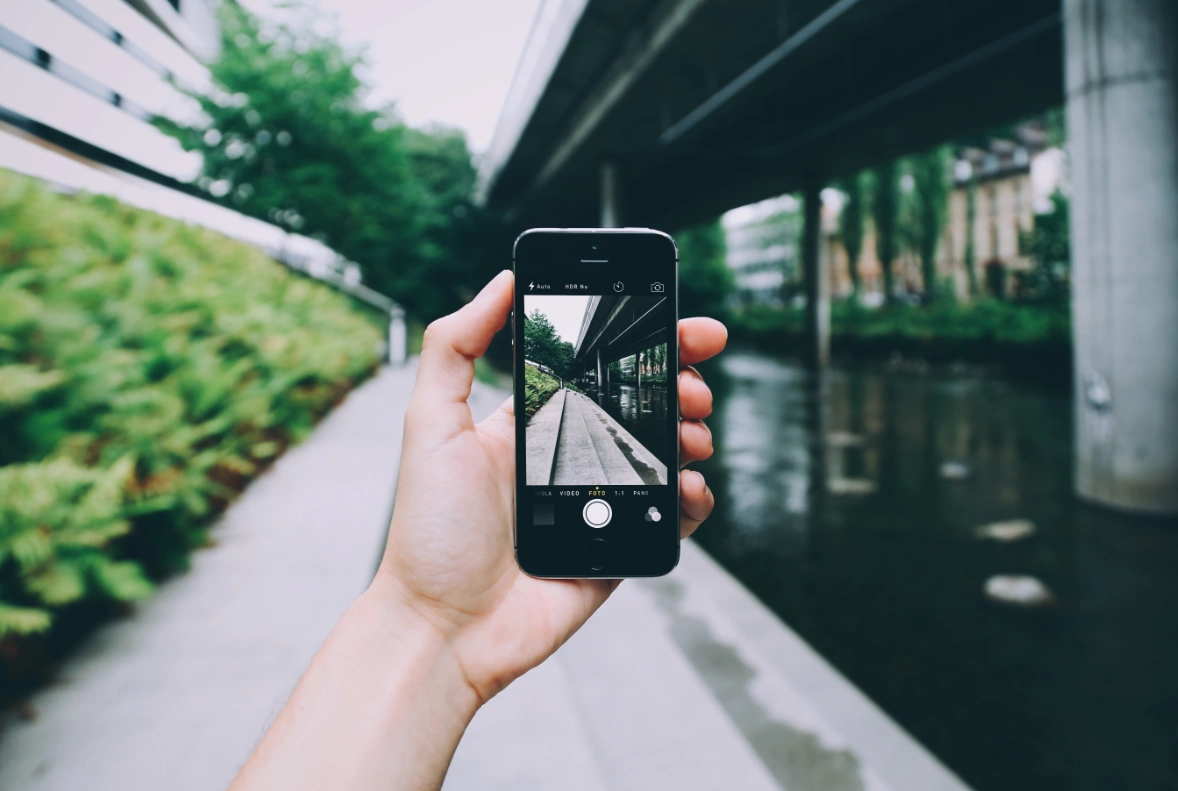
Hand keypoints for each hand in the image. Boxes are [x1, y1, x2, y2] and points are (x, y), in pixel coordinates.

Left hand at [374, 270, 726, 703]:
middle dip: (680, 382)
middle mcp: (571, 455)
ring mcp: (600, 501)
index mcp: (534, 422)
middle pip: (643, 404)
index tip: (678, 320)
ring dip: (692, 433)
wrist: (445, 628)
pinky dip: (695, 498)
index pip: (597, 366)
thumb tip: (500, 282)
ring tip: (692, 431)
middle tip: (693, 381)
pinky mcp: (621, 546)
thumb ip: (457, 347)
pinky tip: (689, 486)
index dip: (641, 341)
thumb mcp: (431, 424)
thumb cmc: (431, 532)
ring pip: (667, 455)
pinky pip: (672, 517)